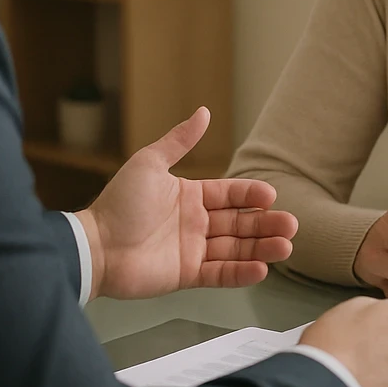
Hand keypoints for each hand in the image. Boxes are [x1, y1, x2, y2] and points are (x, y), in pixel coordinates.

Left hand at [78, 107, 297, 298]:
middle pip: (240, 223)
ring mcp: (193, 250)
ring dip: (262, 248)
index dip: (251, 194)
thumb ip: (179, 141)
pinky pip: (221, 274)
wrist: (96, 246)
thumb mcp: (150, 163)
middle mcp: (195, 223)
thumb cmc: (119, 203)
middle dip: (266, 224)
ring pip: (237, 248)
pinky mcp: (187, 275)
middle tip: (291, 224)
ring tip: (285, 247)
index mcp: (190, 196)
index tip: (271, 195)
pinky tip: (262, 268)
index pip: (230, 194)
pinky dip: (242, 272)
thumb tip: (204, 112)